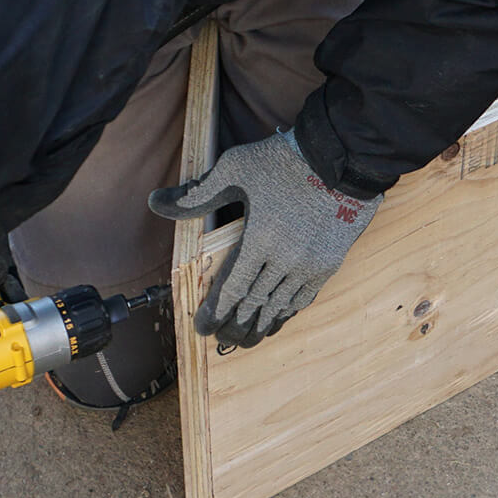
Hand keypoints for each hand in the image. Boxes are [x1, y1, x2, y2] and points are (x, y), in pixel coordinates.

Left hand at [149, 130, 378, 347]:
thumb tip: (155, 202)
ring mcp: (310, 264)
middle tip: (222, 340)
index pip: (232, 288)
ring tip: (247, 340)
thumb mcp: (234, 168)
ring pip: (280, 305)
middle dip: (235, 325)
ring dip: (261, 325)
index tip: (202, 328)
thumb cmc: (283, 161)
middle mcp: (285, 259)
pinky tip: (277, 319)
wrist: (341, 157)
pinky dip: (287, 312)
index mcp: (260, 238)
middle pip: (255, 303)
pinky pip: (304, 298)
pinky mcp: (329, 263)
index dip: (215, 312)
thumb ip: (196, 195)